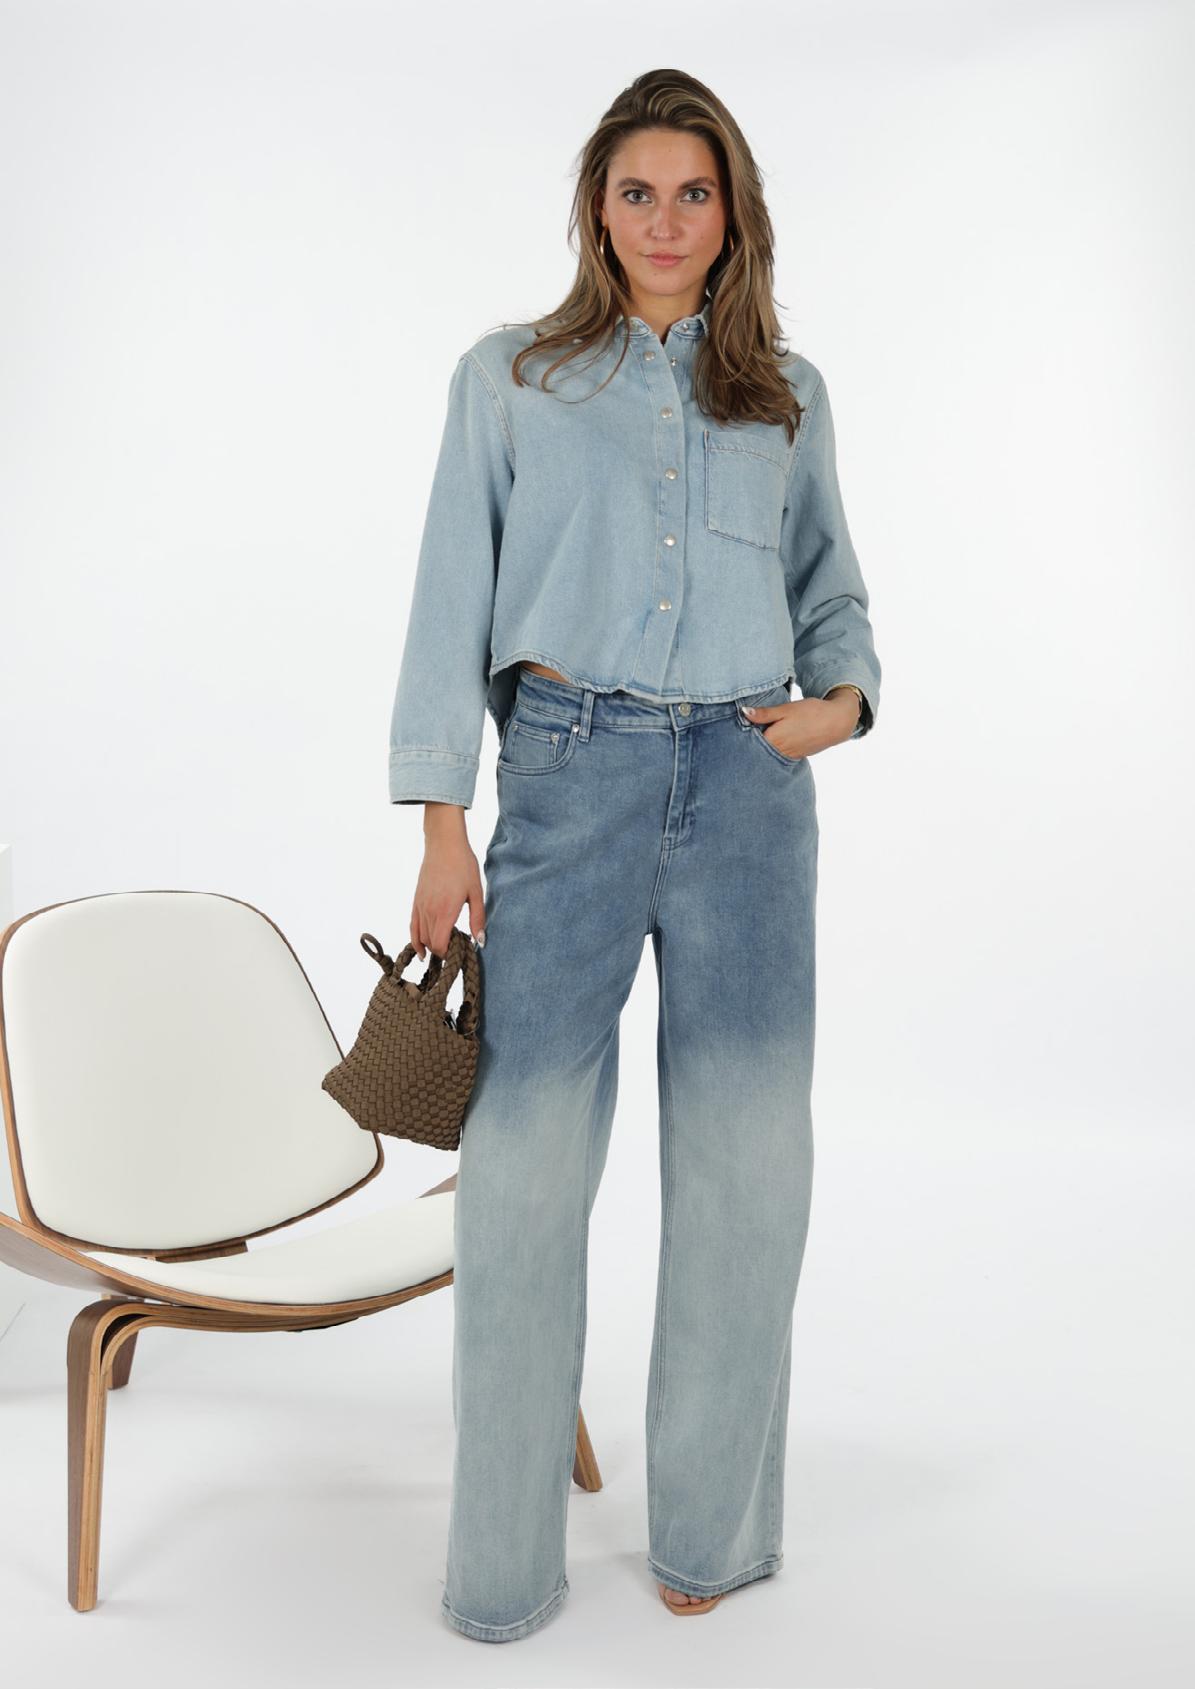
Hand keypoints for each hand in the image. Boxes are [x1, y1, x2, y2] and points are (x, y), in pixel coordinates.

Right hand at [411, 807, 485, 957]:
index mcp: (445, 911)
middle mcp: (429, 911)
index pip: (440, 945)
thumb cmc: (463, 866)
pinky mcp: (416, 901)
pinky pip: (412, 926)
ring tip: (444, 949)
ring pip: (421, 937)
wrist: (444, 845)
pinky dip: (415, 940)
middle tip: (457, 949)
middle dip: (442, 952)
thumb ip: (478, 919)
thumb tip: (480, 941)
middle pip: (431, 943)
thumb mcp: (476, 893)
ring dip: (431, 946)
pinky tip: (422, 949)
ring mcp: (420, 906)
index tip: (460, 953)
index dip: (449, 955)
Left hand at [742, 691, 859, 757]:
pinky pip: (777, 756)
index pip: (749, 744)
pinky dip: (771, 751)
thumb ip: (764, 714)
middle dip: (748, 746)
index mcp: (774, 740)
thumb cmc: (811, 712)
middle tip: (736, 738)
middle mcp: (780, 752)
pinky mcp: (795, 756)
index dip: (739, 738)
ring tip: (750, 741)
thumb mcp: (785, 709)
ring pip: (767, 755)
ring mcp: (788, 756)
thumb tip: (743, 713)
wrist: (836, 722)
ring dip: (760, 749)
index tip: (730, 732)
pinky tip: (769, 745)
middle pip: (757, 752)